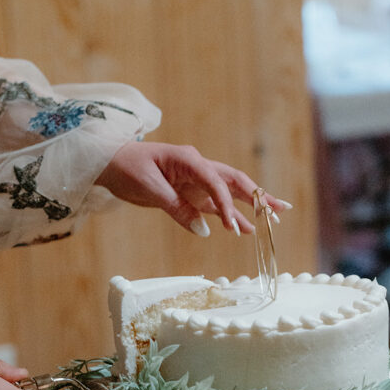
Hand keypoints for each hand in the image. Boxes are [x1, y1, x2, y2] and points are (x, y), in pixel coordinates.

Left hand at [96, 141, 288, 234]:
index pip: (216, 182)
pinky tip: (243, 227)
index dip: (228, 205)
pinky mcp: (189, 193)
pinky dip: (229, 215)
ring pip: (229, 194)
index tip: (233, 227)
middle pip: (235, 182)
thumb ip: (177, 208)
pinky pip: (214, 205)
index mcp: (189, 160)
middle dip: (259, 196)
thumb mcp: (148, 189)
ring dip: (250, 207)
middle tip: (280, 210)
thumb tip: (203, 229)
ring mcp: (195, 181)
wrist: (109, 163)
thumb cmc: (126, 169)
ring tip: (273, 219)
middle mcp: (198, 168)